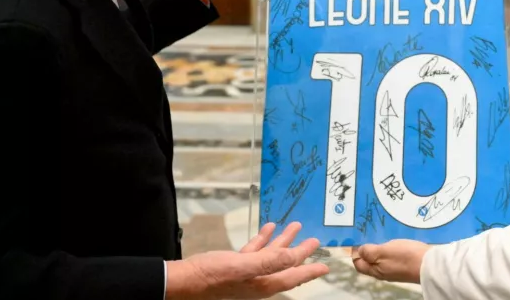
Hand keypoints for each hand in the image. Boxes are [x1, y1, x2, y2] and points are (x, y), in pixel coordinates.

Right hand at [165, 222, 328, 298]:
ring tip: (295, 226)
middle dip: (300, 252)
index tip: (325, 267)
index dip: (310, 270)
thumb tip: (294, 257)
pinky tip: (268, 228)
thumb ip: (270, 261)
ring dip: (283, 241)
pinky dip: (262, 239)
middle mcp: (258, 279)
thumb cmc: (211, 276)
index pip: (293, 276)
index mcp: (263, 283)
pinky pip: (255, 251)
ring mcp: (246, 273)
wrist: (184, 280)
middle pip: (285, 265)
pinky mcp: (234, 265)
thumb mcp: (243, 267)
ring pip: (271, 255)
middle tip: (315, 241)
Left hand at [351, 239, 429, 283]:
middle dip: (366, 250)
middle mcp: (383, 272)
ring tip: (380, 235)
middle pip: (369, 262)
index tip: (357, 238)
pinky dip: (388, 249)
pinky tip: (393, 240)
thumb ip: (370, 251)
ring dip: (378, 248)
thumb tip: (358, 251)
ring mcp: (394, 270)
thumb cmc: (405, 256)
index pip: (358, 264)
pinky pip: (391, 258)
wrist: (430, 264)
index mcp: (375, 270)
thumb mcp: (384, 251)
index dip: (355, 252)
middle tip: (368, 234)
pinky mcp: (404, 266)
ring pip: (380, 259)